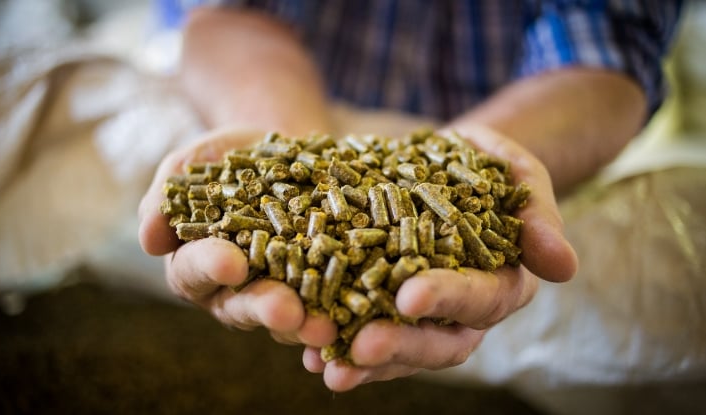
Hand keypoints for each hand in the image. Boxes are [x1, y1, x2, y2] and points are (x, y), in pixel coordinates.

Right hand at [138, 128, 336, 346]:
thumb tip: (148, 238)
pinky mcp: (321, 288)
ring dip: (308, 323)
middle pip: (244, 306)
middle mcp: (234, 290)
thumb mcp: (194, 163)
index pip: (195, 270)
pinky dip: (344, 314)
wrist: (282, 150)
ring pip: (290, 316)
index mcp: (195, 264)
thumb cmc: (228, 157)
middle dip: (264, 308)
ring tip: (327, 325)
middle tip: (285, 310)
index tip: (231, 262)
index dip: (212, 267)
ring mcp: (280, 292)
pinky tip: (360, 318)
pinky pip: (330, 306)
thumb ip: (167, 196)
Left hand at [302, 124, 577, 390]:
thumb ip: (537, 212)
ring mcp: (420, 315)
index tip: (410, 296)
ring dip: (362, 360)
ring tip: (323, 365)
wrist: (442, 161)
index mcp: (501, 280)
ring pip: (398, 348)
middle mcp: (462, 310)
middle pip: (438, 340)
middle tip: (360, 346)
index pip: (481, 296)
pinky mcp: (380, 306)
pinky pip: (360, 331)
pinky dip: (336, 343)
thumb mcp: (515, 171)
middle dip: (400, 345)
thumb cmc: (485, 164)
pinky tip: (304, 353)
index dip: (448, 298)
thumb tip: (563, 266)